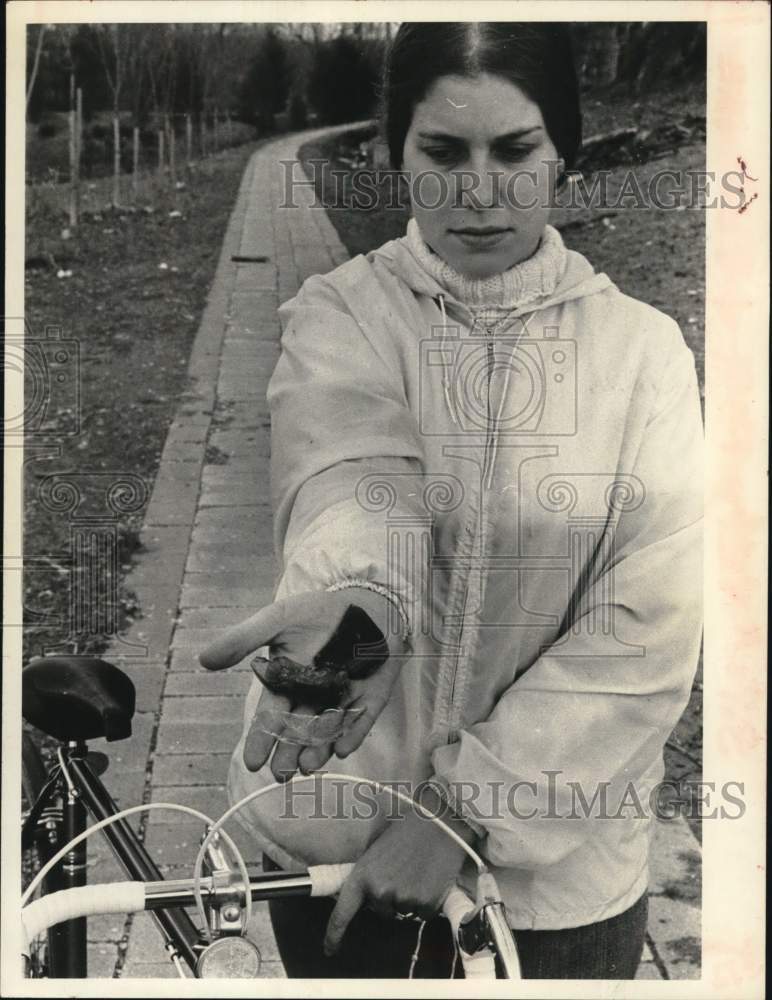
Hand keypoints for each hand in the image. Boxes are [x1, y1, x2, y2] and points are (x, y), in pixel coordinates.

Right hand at [199, 588, 406, 779]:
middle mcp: (313, 698)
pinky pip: (362, 720)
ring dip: (318, 749)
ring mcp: (343, 700)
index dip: (261, 738)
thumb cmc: (318, 612)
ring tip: (308, 766)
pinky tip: (343, 749)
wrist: (365, 601)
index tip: (253, 761)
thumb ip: (244, 639)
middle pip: (298, 732)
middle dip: (288, 754)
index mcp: (287, 684)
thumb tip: (203, 659)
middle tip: (280, 775)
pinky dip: (353, 734)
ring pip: (328, 731)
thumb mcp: (277, 619)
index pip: (271, 716)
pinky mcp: (371, 699)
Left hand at [323, 785, 474, 954]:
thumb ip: (368, 876)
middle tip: (401, 872)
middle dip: (389, 898)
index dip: (334, 934)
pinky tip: (429, 879)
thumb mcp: (376, 851)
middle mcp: (379, 891)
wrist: (439, 823)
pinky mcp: (425, 904)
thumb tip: (365, 897)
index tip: (330, 949)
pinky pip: (422, 913)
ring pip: (403, 912)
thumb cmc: (407, 832)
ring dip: (409, 898)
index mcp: (362, 875)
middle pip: (381, 911)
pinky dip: (426, 901)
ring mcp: (403, 899)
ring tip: (417, 871)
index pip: (342, 912)